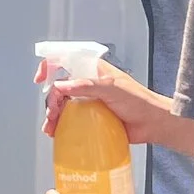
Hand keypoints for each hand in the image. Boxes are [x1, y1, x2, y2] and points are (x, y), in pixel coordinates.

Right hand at [41, 59, 179, 146]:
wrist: (153, 124)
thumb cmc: (139, 101)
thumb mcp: (112, 88)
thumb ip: (86, 85)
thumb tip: (61, 86)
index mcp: (92, 70)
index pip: (65, 60)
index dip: (49, 65)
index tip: (41, 79)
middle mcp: (88, 84)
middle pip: (59, 87)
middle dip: (51, 100)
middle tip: (54, 114)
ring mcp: (88, 101)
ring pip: (62, 105)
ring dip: (53, 115)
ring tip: (52, 128)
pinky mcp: (90, 118)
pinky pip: (70, 120)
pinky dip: (60, 126)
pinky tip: (57, 134)